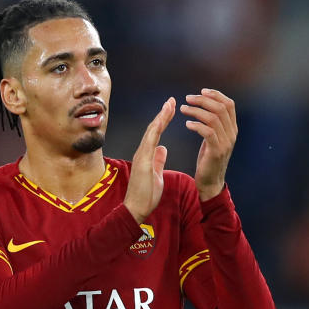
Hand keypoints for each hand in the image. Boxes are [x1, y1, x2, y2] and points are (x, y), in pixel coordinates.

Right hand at [124, 97, 174, 223]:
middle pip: (153, 129)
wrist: (136, 208)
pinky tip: (162, 119)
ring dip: (160, 117)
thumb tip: (162, 149)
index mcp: (146, 155)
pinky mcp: (142, 161)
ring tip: (170, 104)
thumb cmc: (145, 195)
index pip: (156, 134)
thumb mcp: (156, 174)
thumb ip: (158, 160)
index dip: (163, 120)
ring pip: (151, 131)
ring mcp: (141, 156)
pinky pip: (150, 141)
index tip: (171, 109)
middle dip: (163, 114)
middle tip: (172, 100)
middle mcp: (142, 152)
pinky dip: (156, 129)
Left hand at [181, 88, 237, 200]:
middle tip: (188, 99)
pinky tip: (187, 125)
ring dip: (196, 111)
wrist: (210, 183)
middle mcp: (232, 134)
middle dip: (203, 100)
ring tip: (183, 109)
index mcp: (232, 129)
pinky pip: (208, 132)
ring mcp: (226, 143)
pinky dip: (196, 125)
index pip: (229, 104)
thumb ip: (214, 124)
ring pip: (213, 118)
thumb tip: (205, 107)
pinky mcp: (216, 151)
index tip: (201, 91)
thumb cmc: (208, 160)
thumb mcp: (214, 139)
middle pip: (220, 108)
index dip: (216, 95)